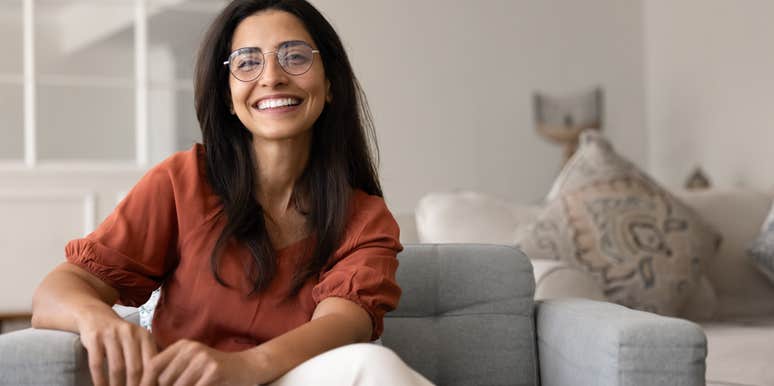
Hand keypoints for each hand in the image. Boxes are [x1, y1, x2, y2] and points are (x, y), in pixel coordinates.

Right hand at [78, 311, 157, 385]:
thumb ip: (148, 357)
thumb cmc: (121, 335)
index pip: (151, 363)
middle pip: (135, 368)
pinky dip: (99, 380)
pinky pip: (97, 364)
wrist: (96, 316)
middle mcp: (130, 333)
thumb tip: (157, 381)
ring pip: (117, 367)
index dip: (150, 381)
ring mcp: (111, 334)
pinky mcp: (94, 338)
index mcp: (145, 335)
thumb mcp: (138, 340)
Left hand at [140, 339, 261, 385]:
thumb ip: (172, 370)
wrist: (247, 367)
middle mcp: (191, 349)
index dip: (146, 381)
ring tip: (196, 384)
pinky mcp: (214, 370)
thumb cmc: (216, 369)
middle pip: (163, 379)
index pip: (153, 365)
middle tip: (185, 385)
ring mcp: (203, 358)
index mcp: (182, 345)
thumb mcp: (192, 363)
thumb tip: (147, 383)